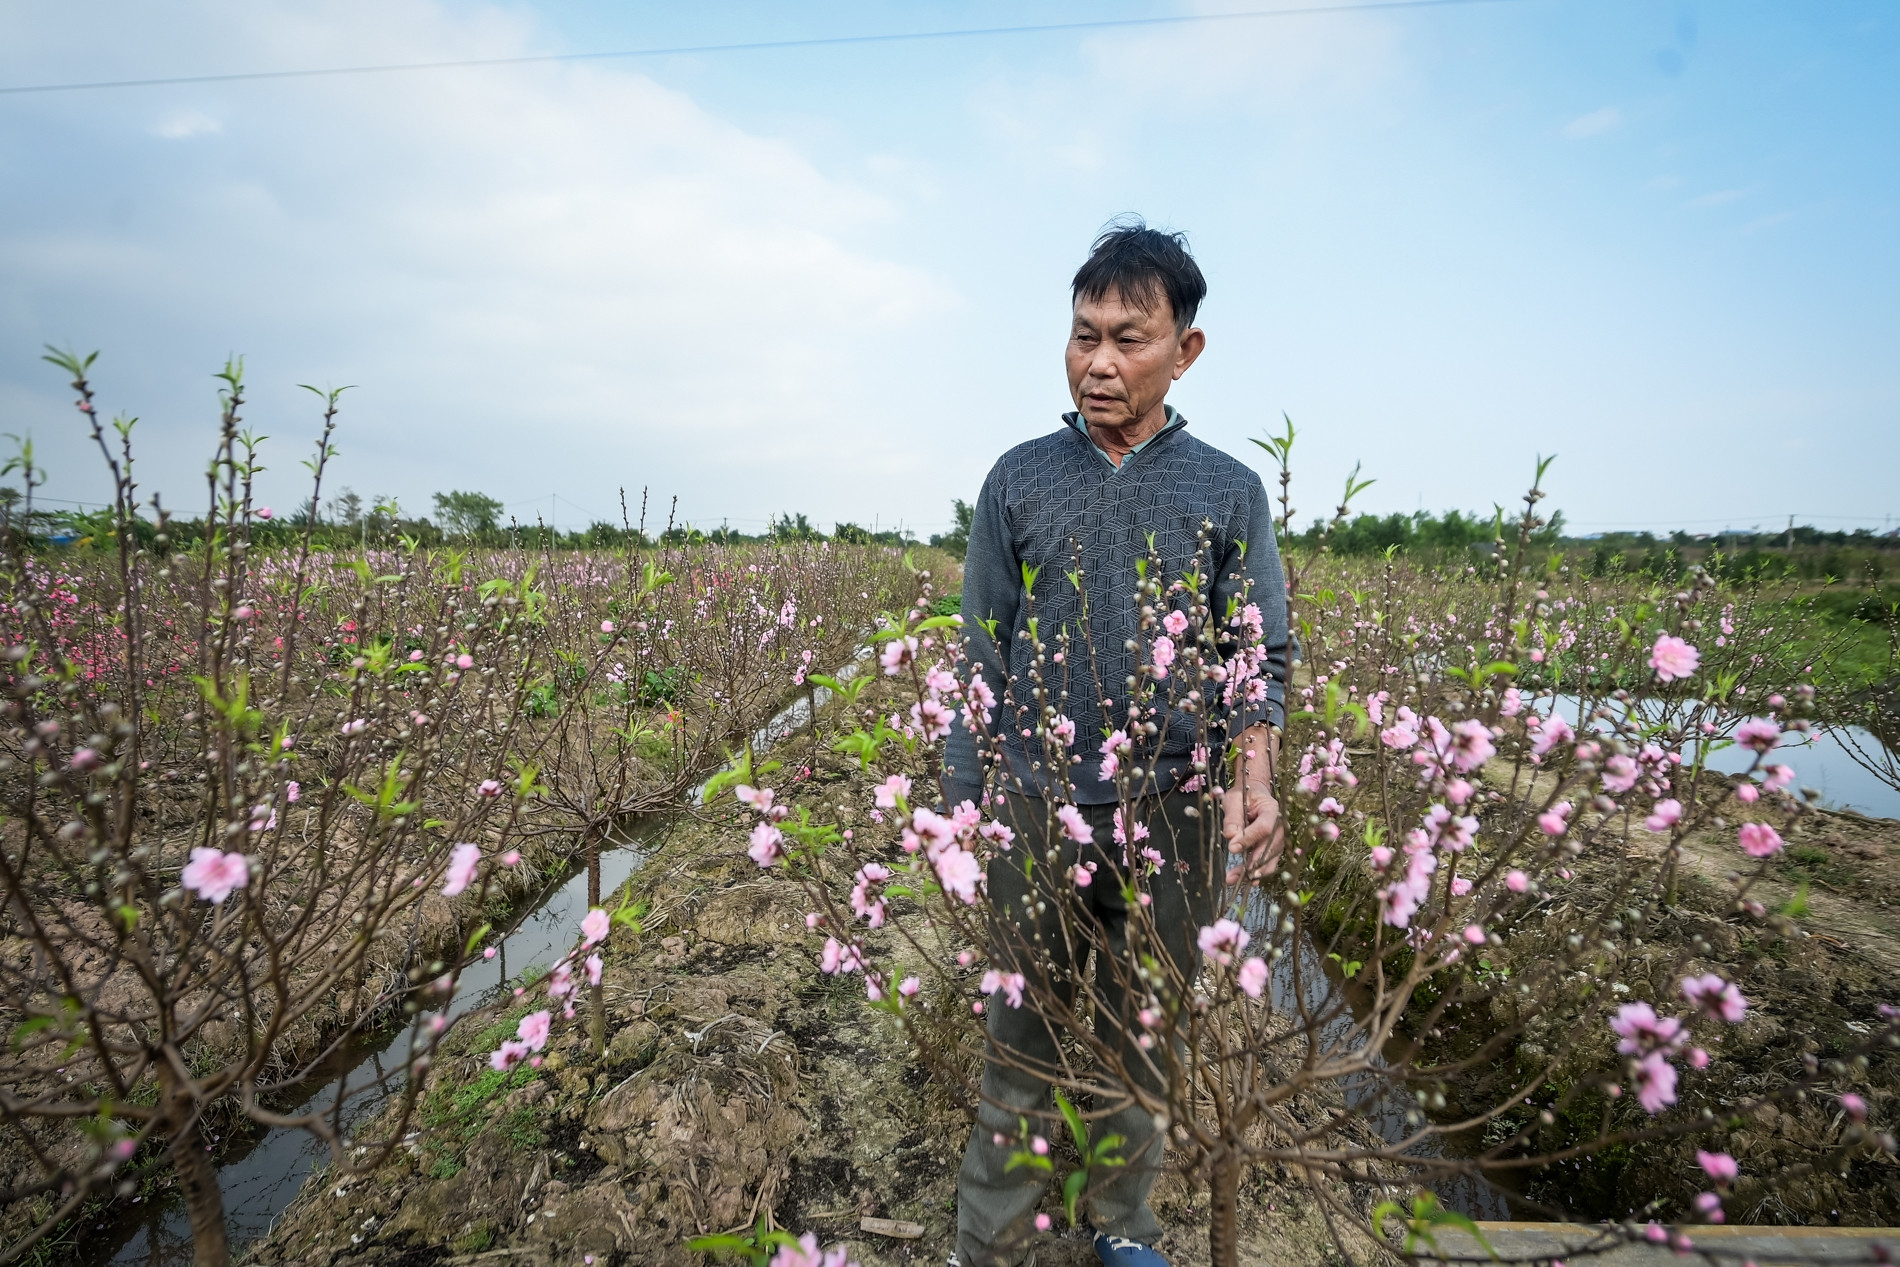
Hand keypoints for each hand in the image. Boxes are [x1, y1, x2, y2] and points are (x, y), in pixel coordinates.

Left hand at [1221, 727, 1283, 883]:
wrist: (1255, 795)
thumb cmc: (1244, 795)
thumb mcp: (1234, 799)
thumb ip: (1233, 817)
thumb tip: (1230, 836)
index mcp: (1272, 810)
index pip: (1265, 828)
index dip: (1250, 839)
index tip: (1232, 847)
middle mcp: (1280, 827)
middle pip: (1270, 848)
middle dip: (1252, 863)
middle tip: (1235, 875)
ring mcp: (1279, 839)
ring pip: (1269, 859)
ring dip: (1252, 872)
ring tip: (1233, 880)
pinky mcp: (1273, 848)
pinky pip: (1266, 862)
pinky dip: (1256, 872)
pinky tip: (1246, 881)